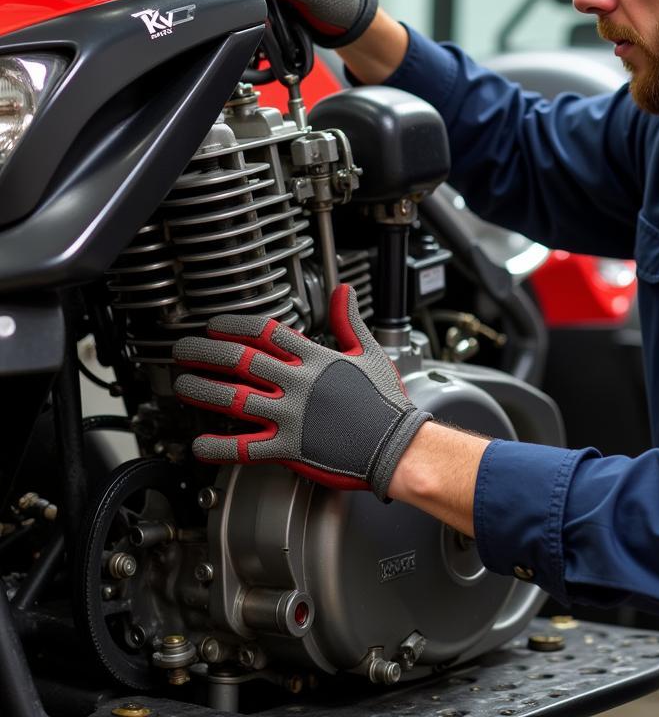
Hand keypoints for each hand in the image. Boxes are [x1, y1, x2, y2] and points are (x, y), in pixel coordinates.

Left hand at [172, 285, 430, 498]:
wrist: (395, 444)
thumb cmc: (385, 402)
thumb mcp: (369, 351)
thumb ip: (349, 320)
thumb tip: (344, 291)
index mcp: (315, 359)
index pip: (265, 332)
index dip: (234, 326)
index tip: (214, 326)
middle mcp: (298, 383)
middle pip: (240, 360)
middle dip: (205, 353)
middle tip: (184, 351)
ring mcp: (290, 415)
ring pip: (234, 398)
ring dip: (203, 390)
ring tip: (182, 386)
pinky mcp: (288, 448)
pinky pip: (245, 448)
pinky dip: (219, 447)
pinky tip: (199, 444)